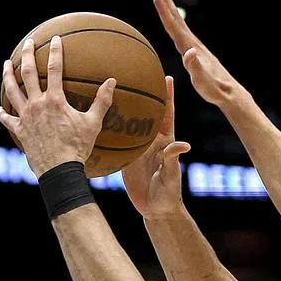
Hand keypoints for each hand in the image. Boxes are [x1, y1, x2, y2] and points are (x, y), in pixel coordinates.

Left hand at [0, 36, 115, 177]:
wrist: (59, 170)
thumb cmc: (78, 147)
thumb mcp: (93, 124)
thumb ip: (102, 101)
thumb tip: (112, 81)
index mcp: (55, 100)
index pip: (54, 69)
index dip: (55, 52)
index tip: (55, 39)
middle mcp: (36, 104)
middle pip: (27, 73)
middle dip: (26, 55)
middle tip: (28, 43)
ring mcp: (25, 117)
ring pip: (12, 91)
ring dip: (7, 75)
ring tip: (5, 65)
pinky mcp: (19, 130)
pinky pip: (7, 119)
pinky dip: (3, 113)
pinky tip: (1, 108)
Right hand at [121, 75, 191, 219]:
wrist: (154, 209)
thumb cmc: (168, 193)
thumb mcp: (171, 177)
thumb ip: (174, 161)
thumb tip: (184, 146)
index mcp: (165, 142)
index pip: (167, 115)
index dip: (168, 96)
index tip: (168, 77)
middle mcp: (151, 140)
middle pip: (146, 112)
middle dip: (143, 93)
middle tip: (135, 72)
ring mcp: (138, 147)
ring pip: (129, 122)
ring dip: (122, 106)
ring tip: (111, 86)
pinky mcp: (126, 157)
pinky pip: (116, 139)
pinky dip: (109, 128)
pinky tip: (97, 116)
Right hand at [152, 0, 242, 106]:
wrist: (228, 93)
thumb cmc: (214, 89)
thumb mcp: (203, 81)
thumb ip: (195, 67)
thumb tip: (189, 52)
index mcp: (190, 47)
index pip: (174, 26)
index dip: (164, 10)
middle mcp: (192, 43)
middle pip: (176, 17)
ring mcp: (194, 45)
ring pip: (179, 21)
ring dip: (170, 5)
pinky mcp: (195, 50)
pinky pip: (182, 30)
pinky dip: (176, 19)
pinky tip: (174, 18)